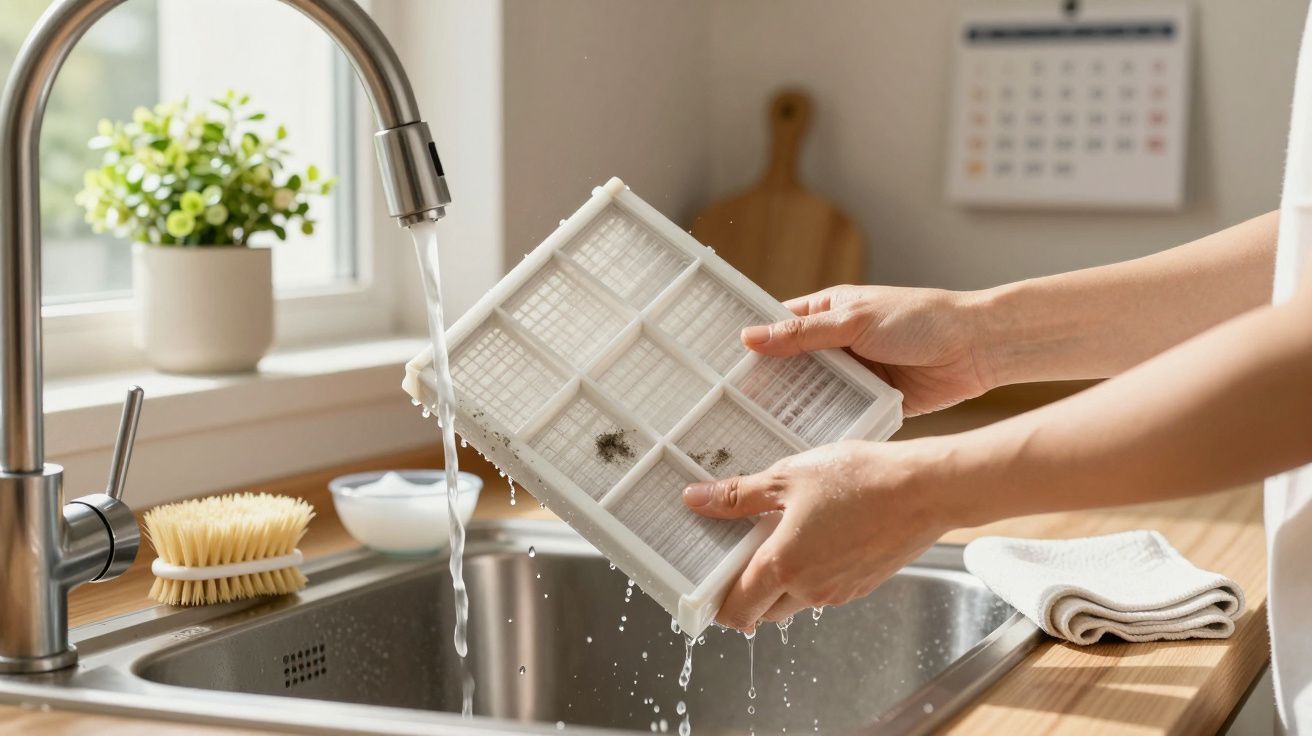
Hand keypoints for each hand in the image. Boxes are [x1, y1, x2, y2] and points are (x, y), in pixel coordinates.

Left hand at [682, 440, 951, 631]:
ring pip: (796, 600)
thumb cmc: (860, 479)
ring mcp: (841, 591)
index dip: (717, 605)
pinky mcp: (864, 584)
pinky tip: (818, 534)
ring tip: (782, 535)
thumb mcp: (788, 478)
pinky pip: (826, 589)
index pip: (738, 608)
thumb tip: (696, 499)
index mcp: (784, 567)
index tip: (707, 588)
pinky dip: (812, 573)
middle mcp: (811, 590)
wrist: (926, 488)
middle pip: (764, 611)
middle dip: (748, 594)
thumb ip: (739, 495)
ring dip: (782, 581)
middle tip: (741, 555)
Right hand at [742, 285, 992, 415]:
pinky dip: (827, 428)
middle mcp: (837, 345)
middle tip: (730, 408)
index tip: (720, 365)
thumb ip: (803, 333)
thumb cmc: (920, 319)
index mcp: (828, 314)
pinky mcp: (874, 403)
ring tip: (758, 432)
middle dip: (767, 385)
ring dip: (795, 410)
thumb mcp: (854, 321)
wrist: (976, 348)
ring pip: (814, 396)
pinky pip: (842, 417)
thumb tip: (751, 337)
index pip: (778, 326)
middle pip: (791, 367)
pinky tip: (802, 445)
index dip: (752, 343)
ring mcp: (855, 376)